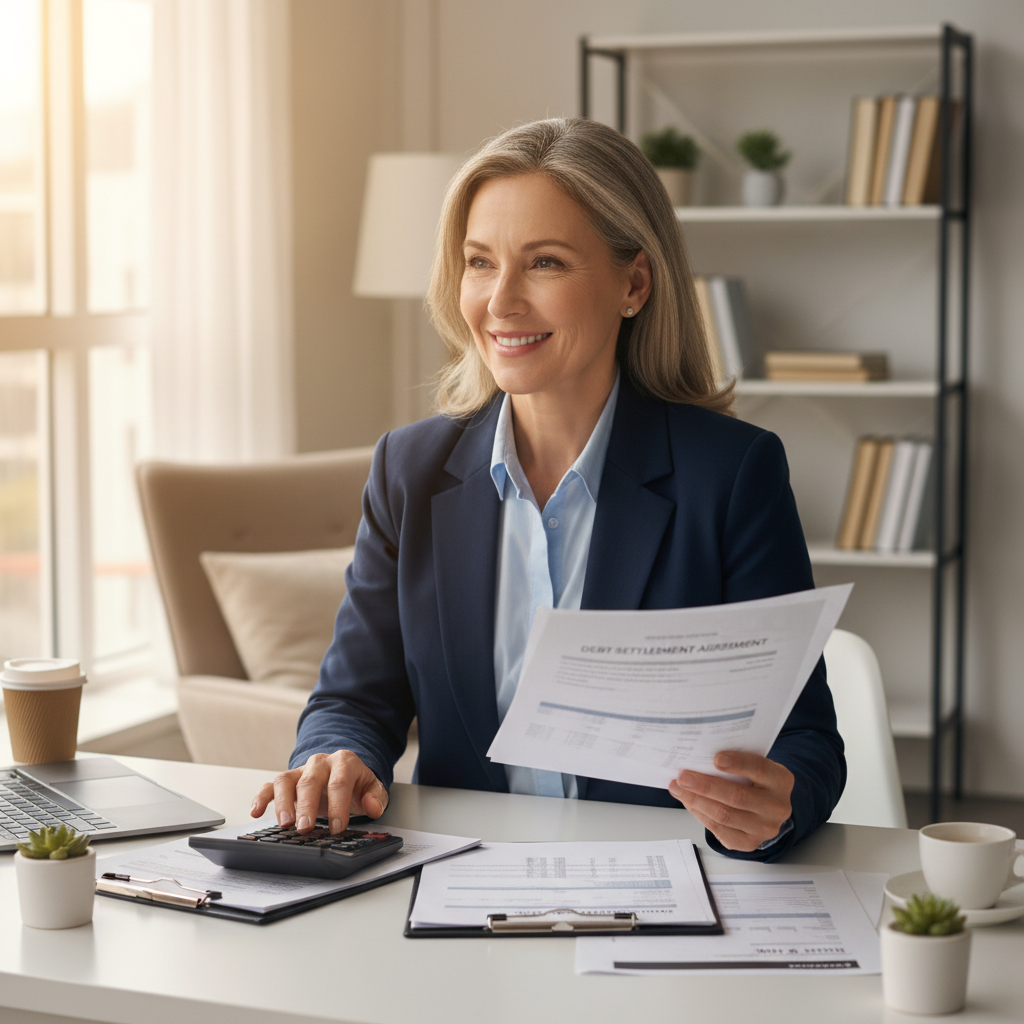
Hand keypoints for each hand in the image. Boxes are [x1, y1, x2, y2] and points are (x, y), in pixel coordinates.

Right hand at [250, 750, 387, 834]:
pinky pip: (270, 785)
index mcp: (344, 762)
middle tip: (305, 829)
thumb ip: (376, 797)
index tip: (337, 828)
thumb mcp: (372, 788)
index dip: (338, 806)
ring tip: (284, 824)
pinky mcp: (287, 780)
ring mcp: (301, 770)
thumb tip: (374, 807)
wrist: (343, 772)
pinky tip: (255, 812)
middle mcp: (320, 763)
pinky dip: (261, 797)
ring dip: (283, 803)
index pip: (340, 782)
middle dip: (307, 806)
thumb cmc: (356, 783)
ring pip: (286, 781)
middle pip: (310, 781)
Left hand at [668, 751, 793, 852]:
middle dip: (706, 786)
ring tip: (678, 789)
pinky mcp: (749, 843)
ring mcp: (765, 828)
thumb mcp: (753, 765)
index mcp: (781, 780)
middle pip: (737, 797)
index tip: (716, 759)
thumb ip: (735, 761)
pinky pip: (719, 830)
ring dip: (696, 801)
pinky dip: (700, 815)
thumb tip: (699, 758)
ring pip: (725, 816)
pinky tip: (689, 803)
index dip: (738, 763)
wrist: (767, 807)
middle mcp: (778, 807)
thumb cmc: (754, 779)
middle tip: (683, 777)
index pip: (759, 768)